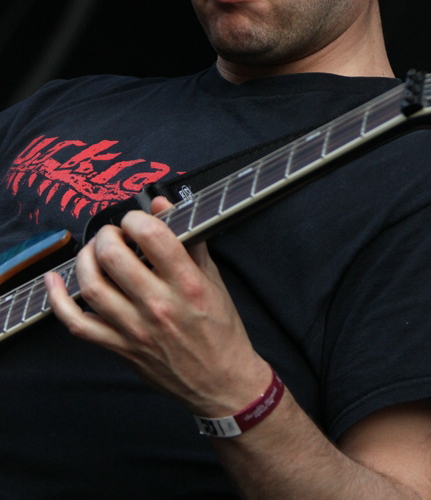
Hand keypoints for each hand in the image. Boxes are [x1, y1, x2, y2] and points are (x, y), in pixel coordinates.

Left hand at [45, 197, 270, 416]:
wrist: (220, 381)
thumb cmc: (219, 329)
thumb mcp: (213, 279)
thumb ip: (187, 240)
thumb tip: (162, 207)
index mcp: (186, 284)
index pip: (152, 236)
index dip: (137, 219)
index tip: (136, 221)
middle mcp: (158, 305)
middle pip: (113, 256)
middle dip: (107, 235)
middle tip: (114, 235)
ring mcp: (134, 329)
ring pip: (92, 285)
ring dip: (85, 259)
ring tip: (94, 251)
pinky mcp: (119, 347)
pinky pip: (78, 324)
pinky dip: (58, 301)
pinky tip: (54, 282)